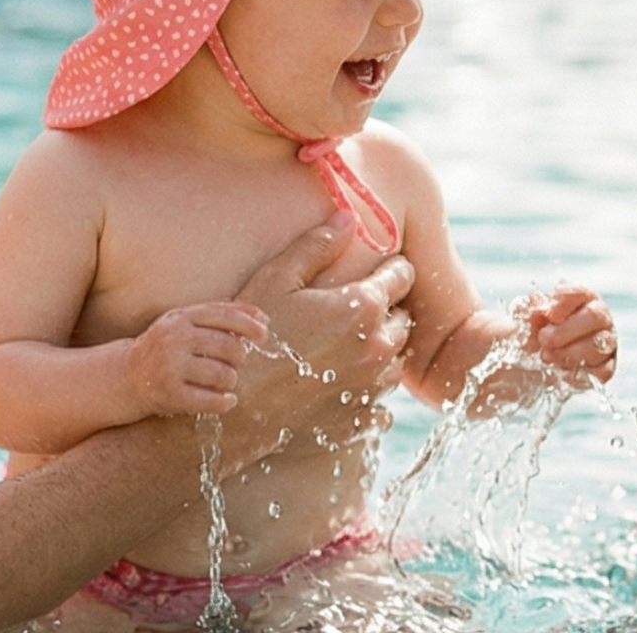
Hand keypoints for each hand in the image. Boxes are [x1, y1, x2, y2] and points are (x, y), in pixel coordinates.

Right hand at [125, 302, 265, 416]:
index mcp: (181, 317)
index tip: (263, 335)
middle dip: (239, 357)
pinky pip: (210, 400)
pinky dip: (225, 402)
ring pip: (223, 374)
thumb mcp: (187, 321)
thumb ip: (222, 314)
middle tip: (234, 363)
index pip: (224, 315)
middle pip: (228, 346)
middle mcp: (173, 339)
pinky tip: (228, 400)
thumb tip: (263, 318)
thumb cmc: (168, 346)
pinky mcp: (169, 393)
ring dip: (231, 379)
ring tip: (225, 380)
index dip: (248, 325)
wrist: (128, 375)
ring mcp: (170, 366)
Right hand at [216, 216, 416, 466]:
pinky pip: (383, 405)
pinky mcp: (364, 419)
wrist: (232, 411)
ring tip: (345, 350)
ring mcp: (374, 387)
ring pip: (395, 361)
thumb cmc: (249, 340)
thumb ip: (315, 246)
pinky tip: (340, 388)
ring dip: (380, 353)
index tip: (378, 270)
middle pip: (404, 319)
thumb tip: (348, 218)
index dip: (391, 269)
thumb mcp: (275, 281)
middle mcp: (380, 347)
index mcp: (364, 307)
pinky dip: (368, 394)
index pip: (403, 275)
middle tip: (356, 312)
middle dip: (387, 312)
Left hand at [521, 288, 617, 386]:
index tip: (548, 316)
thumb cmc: (534, 335)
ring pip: (600, 344)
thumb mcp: (526, 321)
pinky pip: (603, 370)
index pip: (578, 292)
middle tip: (543, 340)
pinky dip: (583, 372)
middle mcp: (599, 317)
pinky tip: (562, 372)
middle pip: (594, 315)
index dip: (563, 303)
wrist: (532, 365)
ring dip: (570, 352)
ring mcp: (606, 342)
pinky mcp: (606, 367)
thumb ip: (529, 312)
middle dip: (566, 330)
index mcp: (580, 298)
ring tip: (546, 357)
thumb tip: (536, 309)